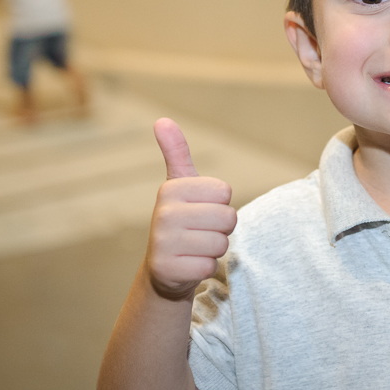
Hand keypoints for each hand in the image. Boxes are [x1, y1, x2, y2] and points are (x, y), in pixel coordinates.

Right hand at [146, 118, 235, 299]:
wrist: (164, 269)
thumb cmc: (182, 221)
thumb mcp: (180, 186)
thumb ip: (177, 153)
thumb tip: (162, 120)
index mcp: (171, 189)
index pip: (225, 192)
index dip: (220, 204)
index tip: (201, 210)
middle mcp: (163, 213)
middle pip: (228, 217)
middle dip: (222, 228)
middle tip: (201, 232)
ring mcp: (164, 243)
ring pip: (222, 243)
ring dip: (215, 249)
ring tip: (195, 248)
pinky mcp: (169, 270)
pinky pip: (211, 266)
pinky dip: (206, 267)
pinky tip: (189, 264)